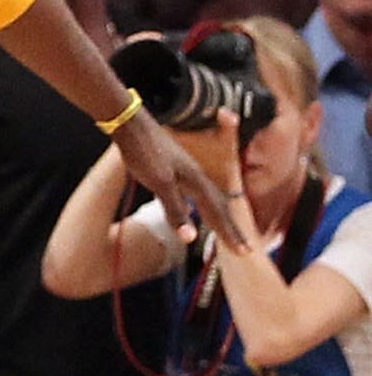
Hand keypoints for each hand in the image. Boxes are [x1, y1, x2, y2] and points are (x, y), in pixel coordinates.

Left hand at [115, 107, 241, 249]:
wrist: (131, 123)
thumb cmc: (144, 152)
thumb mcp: (159, 183)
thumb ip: (175, 210)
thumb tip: (191, 238)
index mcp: (196, 181)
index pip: (217, 213)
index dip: (229, 234)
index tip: (244, 252)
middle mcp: (196, 176)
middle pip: (219, 206)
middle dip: (231, 229)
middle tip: (244, 248)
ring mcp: (187, 171)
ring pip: (210, 198)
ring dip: (220, 216)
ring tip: (227, 231)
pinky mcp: (175, 168)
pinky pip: (198, 192)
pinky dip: (204, 204)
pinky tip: (198, 207)